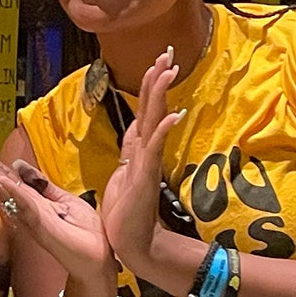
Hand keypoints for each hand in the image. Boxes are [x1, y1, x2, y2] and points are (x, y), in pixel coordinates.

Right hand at [0, 147, 114, 281]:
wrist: (97, 262)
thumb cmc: (84, 233)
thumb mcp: (63, 200)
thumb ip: (41, 184)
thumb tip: (18, 165)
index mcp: (31, 201)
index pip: (6, 178)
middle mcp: (27, 210)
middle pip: (0, 183)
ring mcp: (33, 218)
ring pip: (7, 192)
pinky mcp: (44, 227)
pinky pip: (27, 205)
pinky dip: (14, 191)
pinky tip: (1, 178)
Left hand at [100, 48, 184, 267]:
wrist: (132, 243)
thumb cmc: (125, 213)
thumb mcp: (123, 174)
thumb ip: (131, 152)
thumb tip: (136, 132)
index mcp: (138, 151)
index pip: (146, 112)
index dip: (150, 87)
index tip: (157, 63)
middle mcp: (146, 152)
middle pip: (153, 109)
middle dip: (158, 80)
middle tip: (167, 53)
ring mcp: (147, 164)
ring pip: (154, 122)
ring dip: (160, 95)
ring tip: (167, 70)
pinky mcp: (145, 178)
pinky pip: (154, 150)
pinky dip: (163, 131)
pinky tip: (173, 114)